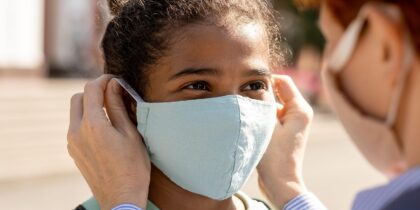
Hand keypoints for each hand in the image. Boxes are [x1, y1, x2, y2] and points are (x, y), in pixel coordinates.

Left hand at [67, 75, 150, 209]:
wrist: (121, 197)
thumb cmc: (132, 167)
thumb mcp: (130, 133)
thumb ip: (118, 106)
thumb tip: (114, 85)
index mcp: (93, 125)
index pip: (92, 89)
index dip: (104, 80)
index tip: (116, 80)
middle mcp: (76, 131)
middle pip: (78, 98)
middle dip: (93, 91)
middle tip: (112, 94)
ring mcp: (72, 142)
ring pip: (75, 112)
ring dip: (89, 106)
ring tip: (110, 111)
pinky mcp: (73, 151)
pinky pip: (75, 126)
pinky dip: (87, 119)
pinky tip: (104, 128)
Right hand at [257, 75, 312, 207]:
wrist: (279, 182)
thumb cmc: (274, 156)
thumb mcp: (266, 125)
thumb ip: (262, 102)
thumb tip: (255, 86)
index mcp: (300, 109)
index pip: (283, 81)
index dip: (265, 80)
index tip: (248, 85)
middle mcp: (300, 113)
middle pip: (278, 92)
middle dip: (261, 94)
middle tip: (245, 98)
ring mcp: (293, 122)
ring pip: (273, 104)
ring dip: (260, 107)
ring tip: (248, 114)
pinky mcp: (285, 131)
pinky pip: (272, 115)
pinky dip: (262, 116)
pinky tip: (252, 123)